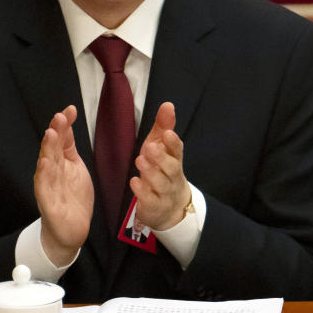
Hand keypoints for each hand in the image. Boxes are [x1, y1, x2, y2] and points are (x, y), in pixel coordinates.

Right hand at [34, 105, 92, 265]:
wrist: (71, 231)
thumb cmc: (73, 198)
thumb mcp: (75, 167)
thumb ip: (69, 146)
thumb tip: (67, 121)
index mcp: (59, 163)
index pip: (60, 140)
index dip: (64, 125)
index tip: (70, 110)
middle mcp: (51, 172)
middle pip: (51, 149)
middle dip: (54, 133)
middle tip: (59, 118)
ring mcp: (48, 187)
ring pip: (46, 165)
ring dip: (47, 149)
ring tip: (50, 134)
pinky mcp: (48, 203)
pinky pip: (44, 188)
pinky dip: (43, 176)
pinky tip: (44, 163)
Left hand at [130, 102, 190, 229]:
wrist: (170, 208)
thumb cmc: (162, 171)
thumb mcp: (161, 147)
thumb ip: (164, 127)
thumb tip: (168, 105)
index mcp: (174, 160)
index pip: (177, 150)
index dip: (173, 143)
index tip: (168, 133)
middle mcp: (172, 177)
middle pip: (171, 167)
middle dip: (161, 157)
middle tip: (150, 147)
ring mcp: (165, 193)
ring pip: (161, 184)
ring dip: (151, 172)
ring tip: (140, 160)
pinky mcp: (154, 207)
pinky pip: (150, 200)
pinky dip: (142, 191)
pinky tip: (134, 182)